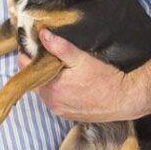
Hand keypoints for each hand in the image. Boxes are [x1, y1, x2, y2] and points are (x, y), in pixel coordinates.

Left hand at [18, 29, 140, 121]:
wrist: (124, 100)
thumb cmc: (105, 79)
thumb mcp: (82, 58)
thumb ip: (60, 47)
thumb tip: (42, 34)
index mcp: (49, 87)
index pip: (26, 67)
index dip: (28, 54)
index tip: (33, 44)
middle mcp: (50, 101)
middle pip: (34, 79)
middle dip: (38, 66)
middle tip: (47, 52)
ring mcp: (58, 109)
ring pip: (43, 90)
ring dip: (47, 79)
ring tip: (58, 66)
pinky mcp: (67, 115)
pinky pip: (54, 100)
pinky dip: (56, 90)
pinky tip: (67, 81)